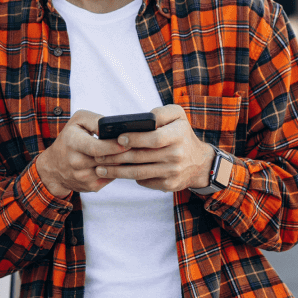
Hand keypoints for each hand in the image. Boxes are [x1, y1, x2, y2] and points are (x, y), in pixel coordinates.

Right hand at [36, 110, 127, 197]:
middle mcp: (77, 163)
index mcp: (73, 143)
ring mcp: (84, 178)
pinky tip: (124, 162)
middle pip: (107, 160)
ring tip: (134, 153)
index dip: (114, 146)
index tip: (128, 142)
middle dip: (124, 154)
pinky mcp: (91, 187)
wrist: (54, 167)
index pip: (97, 148)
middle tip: (139, 147)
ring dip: (124, 163)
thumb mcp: (78, 121)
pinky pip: (111, 178)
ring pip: (112, 170)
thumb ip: (96, 121)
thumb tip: (114, 127)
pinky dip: (119, 170)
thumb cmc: (69, 139)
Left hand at [93, 104, 214, 191]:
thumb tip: (142, 119)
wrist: (199, 163)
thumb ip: (160, 113)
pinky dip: (129, 177)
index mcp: (178, 135)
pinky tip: (115, 174)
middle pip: (141, 157)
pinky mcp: (168, 185)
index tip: (118, 139)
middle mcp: (177, 155)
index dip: (135, 139)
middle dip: (116, 157)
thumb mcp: (178, 116)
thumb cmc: (182, 134)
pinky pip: (144, 181)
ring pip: (139, 173)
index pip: (154, 139)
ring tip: (100, 168)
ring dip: (117, 171)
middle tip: (98, 155)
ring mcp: (173, 173)